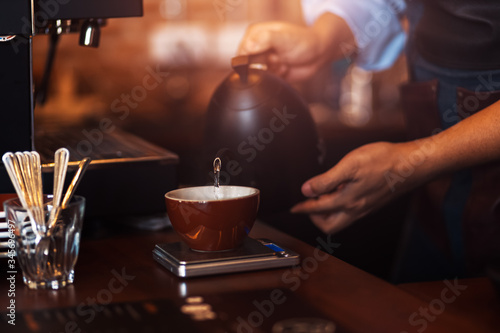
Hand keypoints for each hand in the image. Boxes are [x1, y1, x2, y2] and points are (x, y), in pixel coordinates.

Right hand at [237, 21, 322, 81]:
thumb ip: (265, 40)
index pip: (242, 51)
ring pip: (256, 75)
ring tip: (283, 62)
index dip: (253, 58)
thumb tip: (247, 47)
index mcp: (255, 34)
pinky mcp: (270, 72)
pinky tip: (285, 69)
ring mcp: (263, 60)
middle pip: (248, 65)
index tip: (269, 55)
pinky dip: (277, 78)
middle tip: (278, 58)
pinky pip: (266, 82)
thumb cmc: (303, 41)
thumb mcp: (284, 38)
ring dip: (272, 72)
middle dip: (264, 66)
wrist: (319, 54)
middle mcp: (256, 47)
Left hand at [291, 142, 418, 233]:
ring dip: (327, 213)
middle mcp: (356, 209)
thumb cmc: (384, 161)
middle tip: (306, 205)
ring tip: (321, 198)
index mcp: (348, 201)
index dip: (302, 208)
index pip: (318, 210)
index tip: (293, 208)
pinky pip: (351, 212)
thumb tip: (306, 190)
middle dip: (314, 218)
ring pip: (341, 219)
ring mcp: (366, 208)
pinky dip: (340, 207)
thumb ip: (326, 180)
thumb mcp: (350, 166)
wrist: (413, 165)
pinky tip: (341, 191)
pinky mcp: (373, 203)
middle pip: (329, 225)